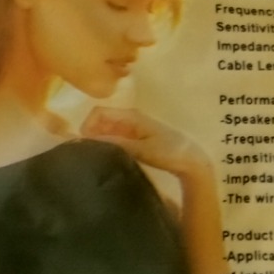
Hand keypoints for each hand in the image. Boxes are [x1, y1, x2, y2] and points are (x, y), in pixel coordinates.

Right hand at [81, 106, 211, 182]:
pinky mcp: (136, 138)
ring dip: (98, 140)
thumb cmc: (169, 152)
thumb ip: (116, 144)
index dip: (86, 126)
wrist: (191, 161)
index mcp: (131, 116)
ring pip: (107, 129)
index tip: (82, 146)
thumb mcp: (142, 150)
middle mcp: (130, 118)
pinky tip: (107, 158)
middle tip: (85, 154)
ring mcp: (133, 128)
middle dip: (90, 133)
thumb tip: (89, 140)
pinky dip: (107, 144)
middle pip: (100, 120)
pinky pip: (115, 137)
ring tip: (94, 157)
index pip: (98, 112)